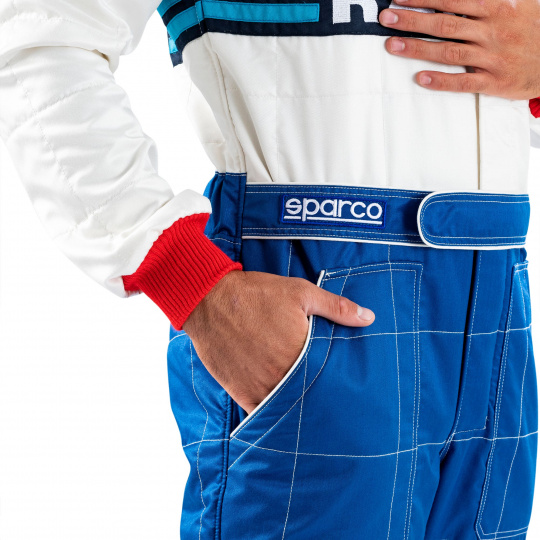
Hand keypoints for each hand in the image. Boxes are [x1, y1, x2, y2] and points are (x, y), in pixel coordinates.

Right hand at [183, 270, 374, 413]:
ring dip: (296, 407)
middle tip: (330, 401)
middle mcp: (282, 375)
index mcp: (302, 352)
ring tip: (309, 409)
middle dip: (319, 396)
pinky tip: (280, 411)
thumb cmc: (257, 294)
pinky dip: (271, 413)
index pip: (328, 376)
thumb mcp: (301, 293)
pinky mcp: (241, 392)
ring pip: (286, 407)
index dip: (336, 381)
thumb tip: (370, 318)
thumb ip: (337, 308)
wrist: (210, 300)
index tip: (345, 386)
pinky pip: (260, 413)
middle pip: (308, 394)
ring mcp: (260, 387)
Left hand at [379, 0, 539, 98]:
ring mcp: (492, 57)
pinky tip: (420, 79)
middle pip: (445, 24)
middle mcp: (492, 31)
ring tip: (392, 46)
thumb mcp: (518, 2)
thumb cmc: (531, 30)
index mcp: (497, 8)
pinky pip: (463, 82)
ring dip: (418, 48)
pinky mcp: (494, 82)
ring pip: (449, 52)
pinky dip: (441, 81)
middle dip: (413, 20)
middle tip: (386, 17)